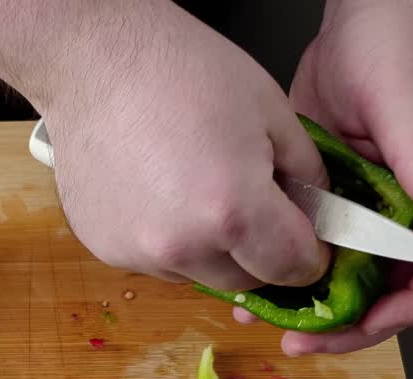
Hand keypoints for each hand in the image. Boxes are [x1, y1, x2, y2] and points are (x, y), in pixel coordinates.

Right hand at [37, 1, 333, 290]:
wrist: (96, 63)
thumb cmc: (181, 72)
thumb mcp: (271, 112)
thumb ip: (306, 174)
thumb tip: (316, 211)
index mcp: (233, 211)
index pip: (293, 268)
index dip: (309, 253)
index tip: (305, 236)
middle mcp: (182, 245)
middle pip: (244, 281)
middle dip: (260, 253)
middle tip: (252, 204)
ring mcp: (137, 251)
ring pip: (197, 272)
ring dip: (210, 248)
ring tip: (196, 188)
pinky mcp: (106, 248)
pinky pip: (155, 260)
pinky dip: (168, 238)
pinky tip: (158, 190)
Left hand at [259, 0, 412, 354]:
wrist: (361, 22)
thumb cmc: (396, 44)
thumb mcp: (405, 95)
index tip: (369, 319)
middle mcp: (412, 216)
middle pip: (397, 296)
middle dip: (352, 326)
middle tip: (301, 337)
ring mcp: (371, 217)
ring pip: (351, 285)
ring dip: (312, 310)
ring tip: (265, 317)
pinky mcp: (333, 209)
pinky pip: (316, 256)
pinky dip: (286, 276)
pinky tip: (250, 287)